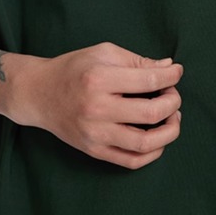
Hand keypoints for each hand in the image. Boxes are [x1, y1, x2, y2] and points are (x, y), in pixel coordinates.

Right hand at [9, 42, 183, 168]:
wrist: (38, 93)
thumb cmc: (73, 68)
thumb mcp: (103, 53)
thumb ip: (137, 60)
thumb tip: (168, 68)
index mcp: (100, 79)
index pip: (149, 80)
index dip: (171, 76)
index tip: (176, 72)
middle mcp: (97, 108)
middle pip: (152, 113)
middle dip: (173, 102)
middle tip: (172, 94)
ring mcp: (95, 133)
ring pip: (145, 144)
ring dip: (170, 131)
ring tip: (173, 118)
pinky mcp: (94, 150)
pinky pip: (131, 161)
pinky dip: (153, 153)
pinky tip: (159, 138)